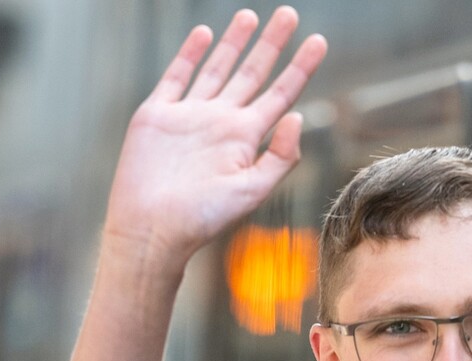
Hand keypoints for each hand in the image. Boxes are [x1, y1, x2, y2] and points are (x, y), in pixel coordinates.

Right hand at [102, 7, 326, 278]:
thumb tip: (297, 117)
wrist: (151, 229)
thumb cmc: (202, 219)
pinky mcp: (158, 115)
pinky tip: (205, 34)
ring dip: (234, 42)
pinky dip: (190, 54)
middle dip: (271, 44)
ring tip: (250, 16)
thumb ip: (279, 157)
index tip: (319, 41)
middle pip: (252, 73)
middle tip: (289, 13)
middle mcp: (221, 122)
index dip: (300, 67)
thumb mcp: (251, 191)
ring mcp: (190, 116)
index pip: (281, 94)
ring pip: (217, 69)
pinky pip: (177, 76)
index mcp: (246, 139)